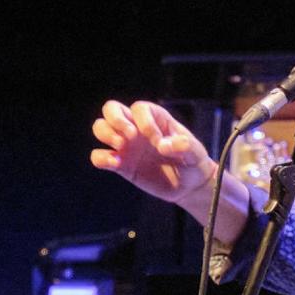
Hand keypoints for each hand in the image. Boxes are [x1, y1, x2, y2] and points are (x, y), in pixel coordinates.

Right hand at [91, 100, 214, 205]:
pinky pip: (99, 156)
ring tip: (121, 147)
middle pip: (111, 109)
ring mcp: (125, 145)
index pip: (140, 108)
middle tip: (130, 136)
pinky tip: (116, 164)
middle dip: (115, 119)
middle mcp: (136, 128)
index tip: (157, 141)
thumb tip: (163, 145)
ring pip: (100, 127)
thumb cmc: (193, 162)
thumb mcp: (195, 154)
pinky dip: (101, 159)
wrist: (188, 186)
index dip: (145, 122)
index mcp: (155, 119)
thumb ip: (184, 147)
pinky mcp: (120, 165)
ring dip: (106, 134)